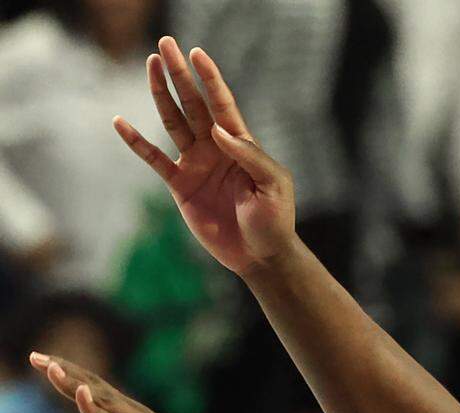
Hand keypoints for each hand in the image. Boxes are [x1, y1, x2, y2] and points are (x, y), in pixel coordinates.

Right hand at [113, 36, 295, 276]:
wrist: (260, 257)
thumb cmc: (274, 221)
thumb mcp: (273, 185)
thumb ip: (250, 156)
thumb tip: (218, 130)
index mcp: (240, 143)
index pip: (222, 103)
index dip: (209, 78)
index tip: (196, 53)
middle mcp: (215, 147)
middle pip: (192, 104)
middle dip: (179, 75)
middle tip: (164, 44)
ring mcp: (196, 164)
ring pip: (173, 122)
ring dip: (161, 94)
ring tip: (150, 65)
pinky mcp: (181, 186)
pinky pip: (154, 160)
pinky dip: (137, 143)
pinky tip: (120, 123)